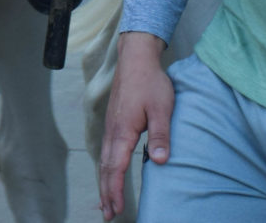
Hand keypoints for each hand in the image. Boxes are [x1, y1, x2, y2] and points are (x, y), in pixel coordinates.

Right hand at [99, 33, 173, 219]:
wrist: (136, 58)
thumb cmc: (150, 82)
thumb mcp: (161, 108)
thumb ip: (160, 134)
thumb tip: (160, 161)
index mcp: (122, 131)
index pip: (116, 167)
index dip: (115, 190)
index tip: (117, 209)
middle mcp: (112, 131)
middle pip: (106, 168)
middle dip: (106, 193)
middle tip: (108, 215)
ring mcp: (111, 127)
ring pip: (104, 161)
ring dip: (105, 183)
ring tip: (106, 203)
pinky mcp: (113, 123)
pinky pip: (106, 152)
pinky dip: (106, 169)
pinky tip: (109, 173)